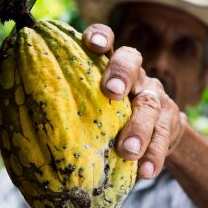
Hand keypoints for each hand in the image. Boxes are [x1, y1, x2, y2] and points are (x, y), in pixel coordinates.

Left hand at [82, 24, 182, 178]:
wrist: (157, 134)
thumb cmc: (115, 120)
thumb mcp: (98, 109)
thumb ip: (81, 108)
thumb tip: (36, 128)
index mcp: (113, 69)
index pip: (109, 42)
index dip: (101, 36)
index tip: (92, 44)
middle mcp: (136, 77)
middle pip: (132, 62)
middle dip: (121, 74)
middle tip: (112, 92)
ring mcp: (156, 96)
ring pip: (150, 104)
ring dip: (139, 128)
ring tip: (128, 152)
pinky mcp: (171, 120)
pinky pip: (165, 135)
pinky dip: (154, 154)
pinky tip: (146, 171)